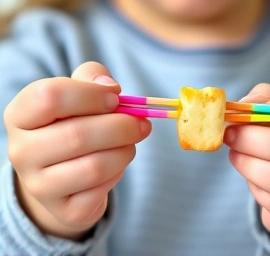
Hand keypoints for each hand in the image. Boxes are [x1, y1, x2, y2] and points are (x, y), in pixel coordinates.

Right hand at [4, 62, 150, 239]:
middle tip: (142, 124)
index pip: (49, 96)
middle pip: (78, 135)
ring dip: (125, 151)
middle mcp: (21, 152)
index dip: (91, 94)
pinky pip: (102, 191)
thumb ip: (92, 77)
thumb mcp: (78, 94)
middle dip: (122, 127)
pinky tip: (115, 166)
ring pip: (95, 167)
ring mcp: (39, 186)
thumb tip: (109, 86)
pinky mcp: (64, 211)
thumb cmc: (74, 125)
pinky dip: (118, 174)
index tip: (116, 97)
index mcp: (20, 116)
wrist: (63, 174)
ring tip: (129, 144)